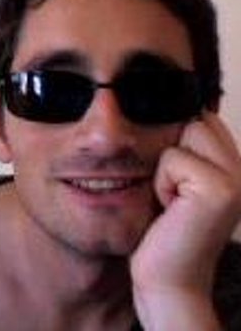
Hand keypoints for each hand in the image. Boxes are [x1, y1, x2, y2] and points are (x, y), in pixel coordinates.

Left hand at [130, 112, 240, 329]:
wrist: (167, 280)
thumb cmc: (163, 232)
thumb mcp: (176, 184)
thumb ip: (185, 153)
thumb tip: (170, 114)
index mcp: (232, 168)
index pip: (204, 120)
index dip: (180, 140)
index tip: (172, 172)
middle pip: (196, 121)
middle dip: (174, 152)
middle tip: (172, 191)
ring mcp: (235, 179)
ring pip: (185, 133)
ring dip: (167, 166)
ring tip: (171, 198)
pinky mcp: (219, 190)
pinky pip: (173, 159)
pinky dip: (162, 182)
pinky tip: (170, 208)